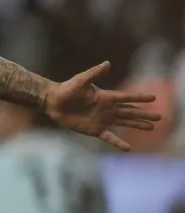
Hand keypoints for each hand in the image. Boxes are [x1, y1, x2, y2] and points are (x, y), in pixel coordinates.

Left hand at [45, 61, 161, 151]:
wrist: (53, 102)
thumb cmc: (66, 89)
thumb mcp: (81, 80)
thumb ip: (94, 73)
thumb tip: (108, 63)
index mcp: (106, 97)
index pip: (127, 97)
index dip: (140, 98)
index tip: (154, 98)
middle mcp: (107, 108)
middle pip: (130, 112)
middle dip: (144, 114)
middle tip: (160, 117)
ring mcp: (102, 119)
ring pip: (124, 122)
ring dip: (137, 125)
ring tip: (151, 127)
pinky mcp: (94, 129)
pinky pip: (109, 137)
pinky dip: (118, 143)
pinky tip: (128, 148)